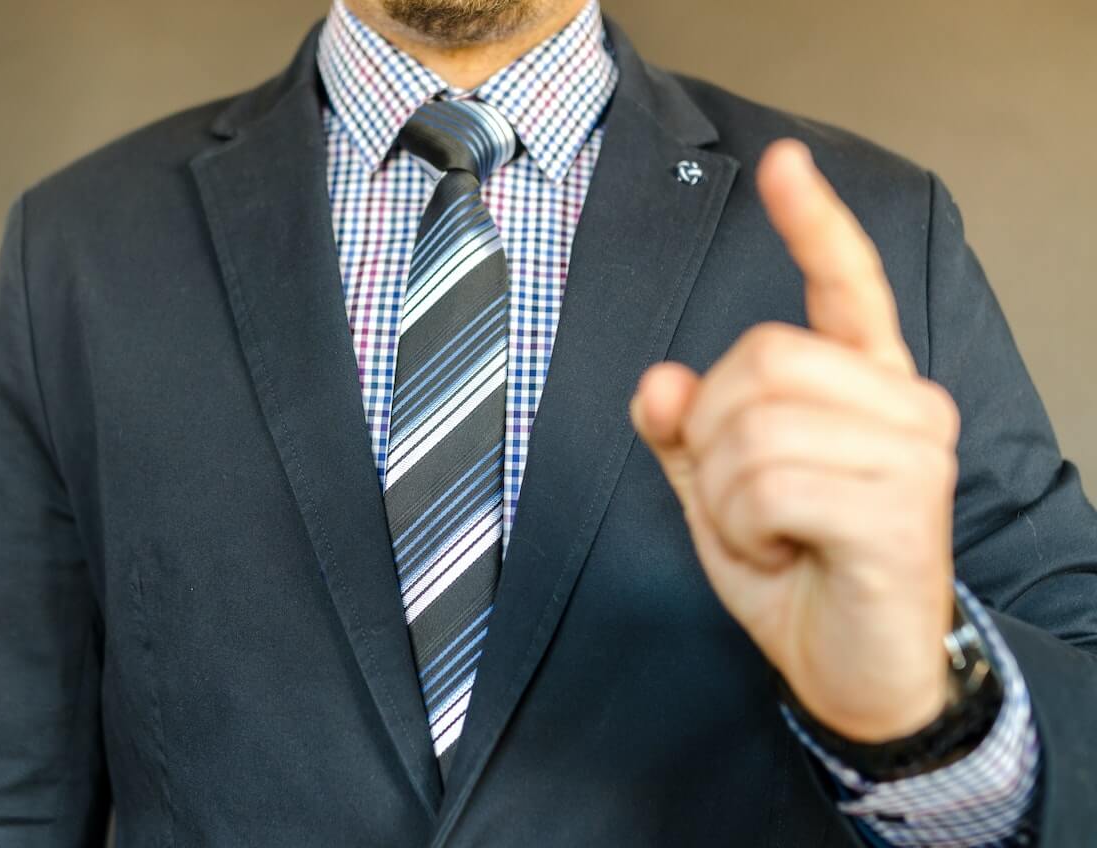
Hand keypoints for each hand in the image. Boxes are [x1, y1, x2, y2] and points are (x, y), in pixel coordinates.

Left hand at [630, 140, 958, 742]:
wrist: (855, 670)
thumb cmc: (796, 569)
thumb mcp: (719, 494)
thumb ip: (685, 432)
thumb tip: (659, 381)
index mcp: (866, 385)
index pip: (846, 285)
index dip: (811, 222)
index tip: (783, 164)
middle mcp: (904, 402)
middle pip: (759, 358)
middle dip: (711, 439)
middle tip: (740, 503)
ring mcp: (913, 454)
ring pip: (754, 426)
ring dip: (724, 496)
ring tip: (767, 534)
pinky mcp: (901, 511)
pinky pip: (768, 486)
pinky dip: (744, 530)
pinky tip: (783, 553)